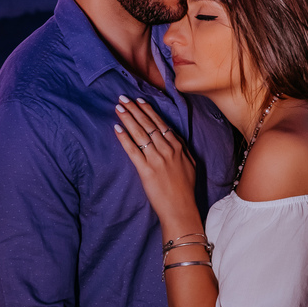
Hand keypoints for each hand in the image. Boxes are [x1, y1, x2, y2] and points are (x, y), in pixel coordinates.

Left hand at [113, 95, 197, 222]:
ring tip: (118, 107)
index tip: (139, 101)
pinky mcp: (146, 170)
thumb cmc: (186, 189)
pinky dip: (124, 138)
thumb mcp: (190, 165)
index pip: (161, 123)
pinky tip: (117, 128)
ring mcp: (156, 159)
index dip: (148, 111)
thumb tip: (175, 139)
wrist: (181, 209)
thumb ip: (183, 150)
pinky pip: (132, 150)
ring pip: (140, 133)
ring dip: (128, 118)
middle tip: (123, 98)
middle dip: (134, 109)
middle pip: (148, 124)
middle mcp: (167, 149)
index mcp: (178, 146)